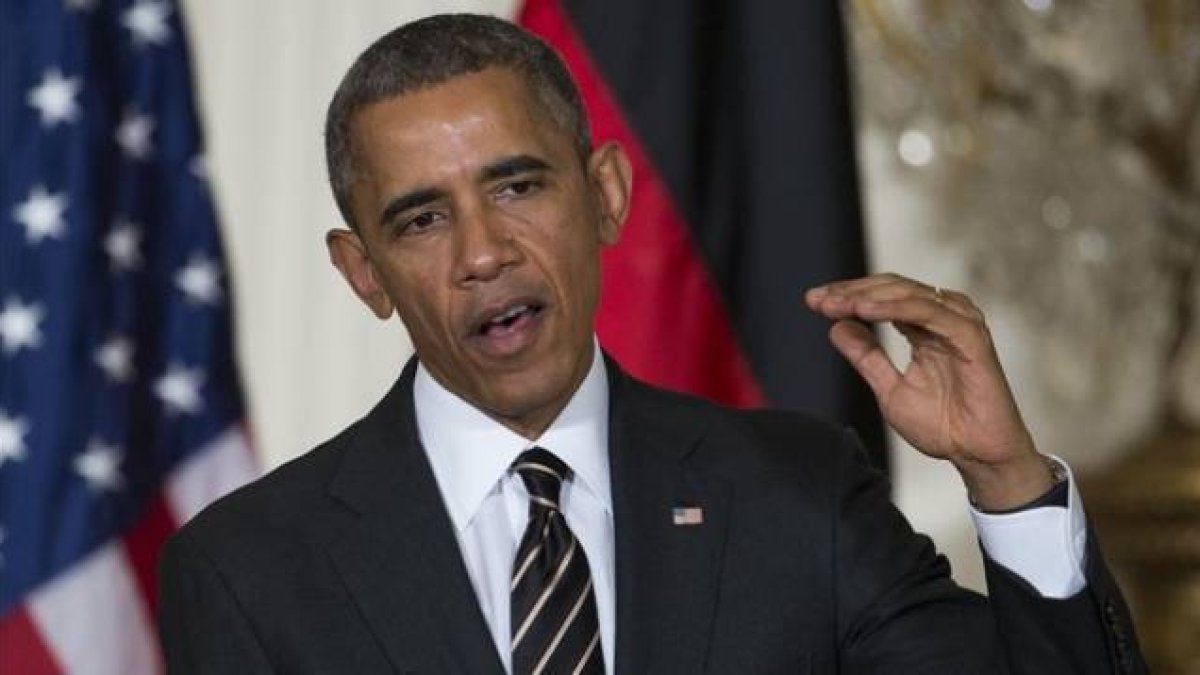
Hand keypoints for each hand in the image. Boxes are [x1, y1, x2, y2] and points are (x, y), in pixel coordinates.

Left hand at [805, 273, 1051, 510]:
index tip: (813, 302)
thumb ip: (866, 357)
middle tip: (818, 300)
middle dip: (851, 291)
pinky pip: (930, 312)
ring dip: (868, 296)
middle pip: (892, 287)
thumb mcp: (889, 389)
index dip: (847, 296)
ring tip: (836, 304)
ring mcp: (959, 325)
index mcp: (923, 328)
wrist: (977, 455)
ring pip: (909, 293)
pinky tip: (865, 310)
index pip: (882, 297)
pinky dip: (895, 308)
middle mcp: (942, 319)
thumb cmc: (943, 426)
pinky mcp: (972, 337)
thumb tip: (836, 327)